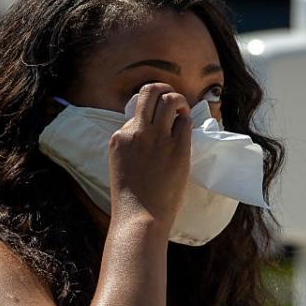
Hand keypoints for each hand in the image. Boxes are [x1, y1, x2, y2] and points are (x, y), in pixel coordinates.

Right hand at [108, 83, 192, 231]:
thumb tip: (149, 132)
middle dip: (163, 89)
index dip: (147, 112)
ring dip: (178, 101)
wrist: (140, 216)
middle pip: (149, 92)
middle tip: (170, 100)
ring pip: (169, 99)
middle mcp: (136, 132)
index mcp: (118, 138)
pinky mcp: (177, 147)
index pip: (134, 111)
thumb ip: (130, 145)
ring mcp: (157, 138)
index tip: (154, 121)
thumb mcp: (120, 164)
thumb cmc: (130, 197)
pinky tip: (185, 131)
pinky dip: (186, 121)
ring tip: (181, 112)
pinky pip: (185, 121)